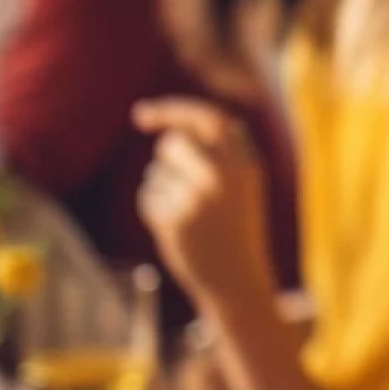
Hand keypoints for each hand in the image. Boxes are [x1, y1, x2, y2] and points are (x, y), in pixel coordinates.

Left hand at [134, 98, 273, 311]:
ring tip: (191, 212)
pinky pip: (148, 195)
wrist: (237, 279)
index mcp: (246, 164)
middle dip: (168, 155)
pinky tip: (178, 227)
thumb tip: (173, 126)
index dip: (173, 110)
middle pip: (173, 143)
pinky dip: (155, 207)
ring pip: (157, 171)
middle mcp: (224, 177)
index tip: (142, 115)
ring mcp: (198, 199)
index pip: (208, 119)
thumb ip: (221, 152)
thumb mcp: (243, 184)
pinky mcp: (174, 220)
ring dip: (165, 184)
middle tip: (180, 178)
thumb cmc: (236, 226)